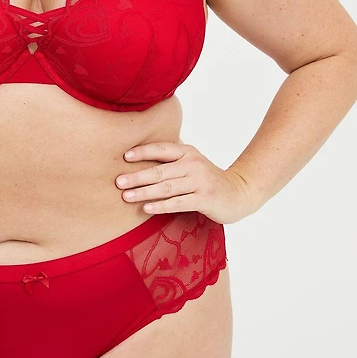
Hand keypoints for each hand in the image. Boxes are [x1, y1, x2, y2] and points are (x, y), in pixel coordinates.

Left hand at [116, 141, 255, 224]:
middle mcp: (193, 164)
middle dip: (137, 176)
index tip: (124, 157)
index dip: (142, 152)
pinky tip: (147, 208)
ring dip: (144, 192)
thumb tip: (138, 158)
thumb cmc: (207, 179)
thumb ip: (171, 160)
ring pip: (166, 187)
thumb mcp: (191, 163)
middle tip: (118, 181)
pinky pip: (179, 202)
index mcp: (187, 152)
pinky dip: (161, 205)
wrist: (238, 192)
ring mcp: (200, 181)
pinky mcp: (205, 199)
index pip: (161, 149)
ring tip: (126, 196)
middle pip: (160, 170)